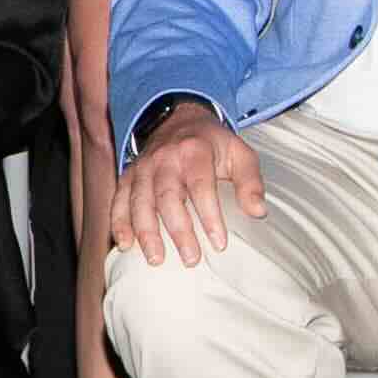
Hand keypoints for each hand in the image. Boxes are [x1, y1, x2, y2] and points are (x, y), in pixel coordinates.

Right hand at [116, 101, 263, 265]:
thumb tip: (258, 212)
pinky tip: (125, 244)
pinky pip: (119, 199)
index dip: (209, 216)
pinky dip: (119, 222)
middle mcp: (165, 158)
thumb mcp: (239, 153)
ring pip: (140, 201)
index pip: (200, 185)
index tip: (219, 243)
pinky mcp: (129, 175)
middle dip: (178, 230)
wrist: (179, 118)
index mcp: (195, 150)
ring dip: (146, 231)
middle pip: (167, 196)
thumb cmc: (212, 144)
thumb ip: (250, 182)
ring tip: (156, 259)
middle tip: (191, 259)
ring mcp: (143, 167)